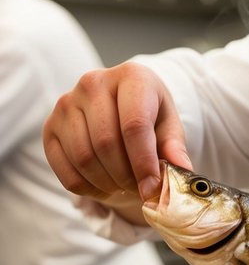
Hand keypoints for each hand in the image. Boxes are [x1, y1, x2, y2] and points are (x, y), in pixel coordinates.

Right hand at [42, 62, 191, 213]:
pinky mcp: (50, 126)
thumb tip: (182, 169)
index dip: (143, 162)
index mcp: (131, 76)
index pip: (134, 125)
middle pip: (106, 143)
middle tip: (140, 188)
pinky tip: (105, 186)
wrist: (120, 102)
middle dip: (126, 176)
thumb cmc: (149, 112)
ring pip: (84, 159)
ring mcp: (66, 103)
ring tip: (125, 185)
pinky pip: (65, 170)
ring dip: (107, 183)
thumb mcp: (169, 123)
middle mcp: (93, 83)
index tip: (152, 188)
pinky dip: (87, 188)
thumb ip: (174, 146)